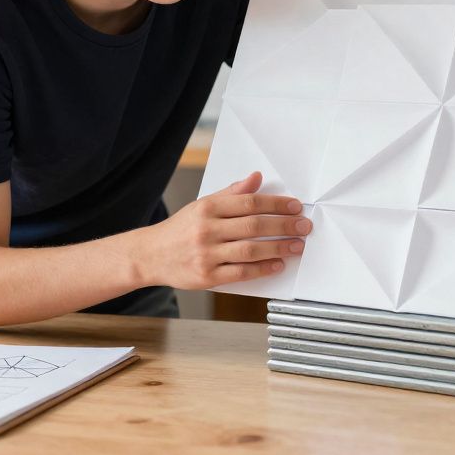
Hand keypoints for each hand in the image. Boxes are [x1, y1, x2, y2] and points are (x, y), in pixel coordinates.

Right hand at [137, 171, 309, 289]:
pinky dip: (262, 269)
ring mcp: (206, 254)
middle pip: (253, 226)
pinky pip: (241, 273)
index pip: (249, 202)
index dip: (276, 204)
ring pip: (250, 250)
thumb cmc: (180, 229)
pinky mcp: (207, 276)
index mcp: (208, 207)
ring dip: (278, 248)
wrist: (150, 255)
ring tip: (297, 246)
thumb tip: (257, 178)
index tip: (295, 206)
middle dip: (284, 225)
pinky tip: (277, 265)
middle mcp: (206, 229)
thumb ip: (231, 194)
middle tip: (304, 226)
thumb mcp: (202, 205)